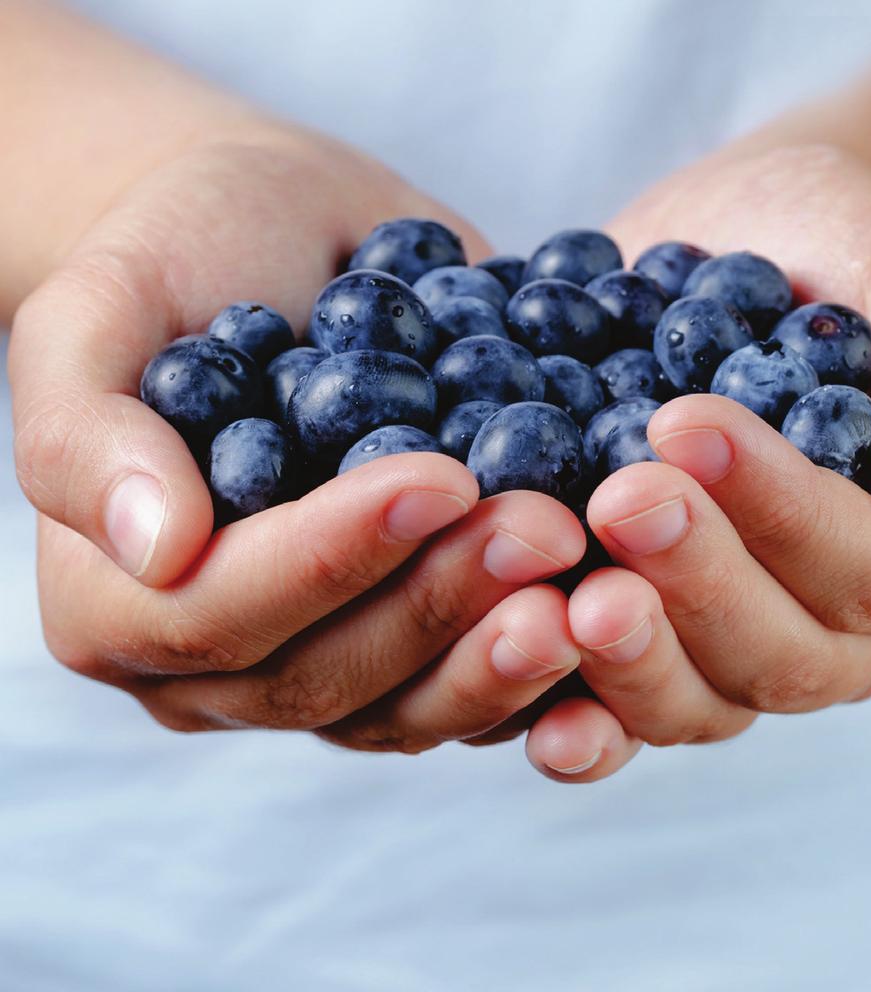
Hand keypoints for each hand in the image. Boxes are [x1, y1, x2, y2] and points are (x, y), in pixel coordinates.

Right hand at [10, 125, 585, 747]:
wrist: (287, 241)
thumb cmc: (181, 258)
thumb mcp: (98, 309)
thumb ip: (88, 433)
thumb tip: (155, 546)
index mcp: (122, 603)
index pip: (218, 615)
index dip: (329, 559)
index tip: (436, 478)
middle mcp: (226, 661)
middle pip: (326, 679)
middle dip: (439, 608)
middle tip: (544, 531)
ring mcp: (328, 658)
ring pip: (412, 708)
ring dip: (505, 657)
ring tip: (587, 586)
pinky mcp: (415, 637)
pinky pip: (476, 684)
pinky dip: (550, 671)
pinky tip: (619, 617)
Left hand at [520, 144, 870, 780]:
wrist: (753, 243)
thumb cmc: (854, 256)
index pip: (861, 571)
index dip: (778, 511)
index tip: (688, 425)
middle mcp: (832, 634)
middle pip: (772, 653)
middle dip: (694, 582)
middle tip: (620, 502)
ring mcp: (728, 648)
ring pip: (689, 699)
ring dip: (625, 658)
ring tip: (564, 598)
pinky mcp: (643, 634)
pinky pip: (607, 701)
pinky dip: (562, 707)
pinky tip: (506, 664)